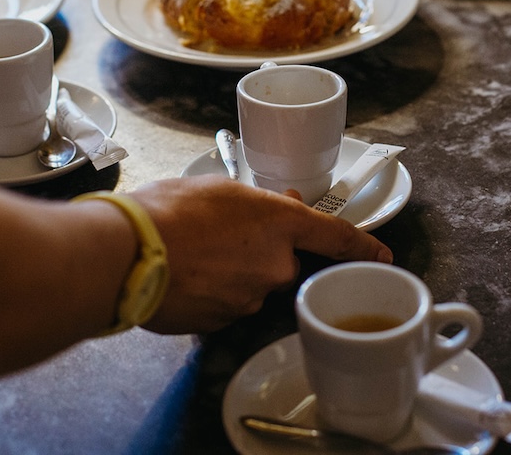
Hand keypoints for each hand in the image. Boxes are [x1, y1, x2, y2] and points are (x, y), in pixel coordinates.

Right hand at [129, 176, 392, 332]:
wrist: (127, 254)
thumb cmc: (168, 211)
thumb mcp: (219, 187)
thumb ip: (259, 201)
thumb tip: (280, 205)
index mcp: (280, 223)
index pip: (336, 236)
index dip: (363, 246)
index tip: (383, 256)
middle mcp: (275, 265)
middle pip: (283, 263)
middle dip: (260, 252)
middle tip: (221, 236)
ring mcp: (250, 298)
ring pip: (251, 285)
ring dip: (232, 272)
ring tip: (192, 253)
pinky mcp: (223, 323)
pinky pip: (227, 305)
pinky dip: (212, 293)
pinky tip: (185, 275)